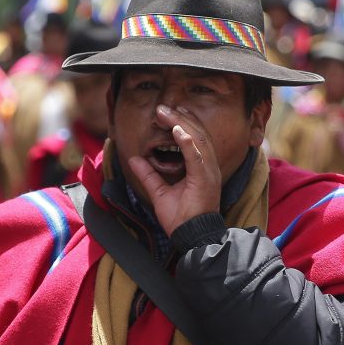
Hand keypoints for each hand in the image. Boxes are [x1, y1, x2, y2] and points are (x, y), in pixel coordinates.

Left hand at [127, 105, 221, 236]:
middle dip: (181, 118)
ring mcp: (209, 172)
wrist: (191, 237)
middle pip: (198, 134)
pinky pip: (197, 155)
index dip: (184, 123)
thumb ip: (148, 175)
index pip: (196, 139)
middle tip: (163, 107)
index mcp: (202, 169)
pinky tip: (177, 129)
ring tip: (167, 112)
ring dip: (182, 123)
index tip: (169, 113)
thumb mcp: (159, 193)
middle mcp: (209, 168)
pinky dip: (187, 141)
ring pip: (198, 139)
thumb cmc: (181, 219)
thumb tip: (134, 159)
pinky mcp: (205, 179)